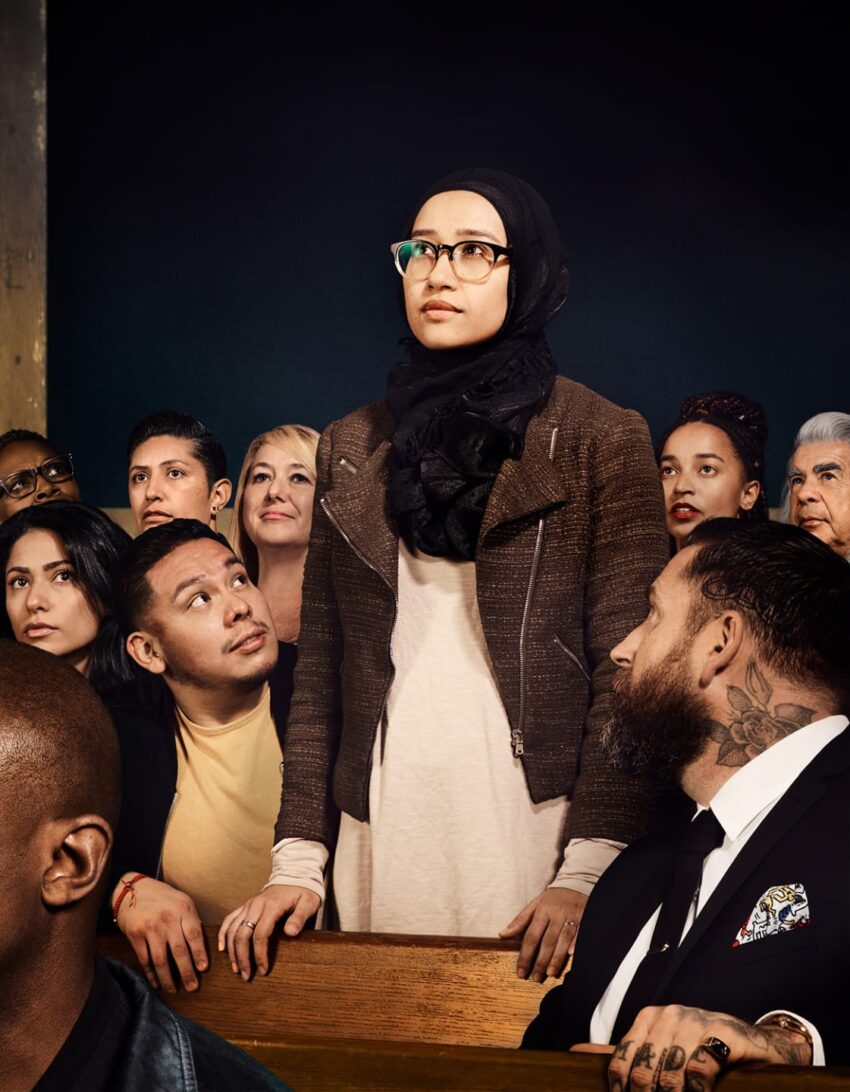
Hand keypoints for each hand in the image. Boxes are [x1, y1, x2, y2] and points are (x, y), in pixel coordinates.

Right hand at [113, 874, 206, 992]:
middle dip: (187, 972)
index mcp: (183, 909)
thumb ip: (191, 921)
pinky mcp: (135, 934)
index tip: (203, 969)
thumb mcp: (182, 901)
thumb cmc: (162, 897)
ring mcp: (150, 927)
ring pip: (161, 960)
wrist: (132, 889)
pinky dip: (151, 974)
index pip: (194, 935)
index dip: (200, 954)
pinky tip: (156, 983)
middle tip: (193, 987)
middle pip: (179, 951)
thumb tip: (202, 947)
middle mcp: (167, 918)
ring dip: (168, 979)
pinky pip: (145, 960)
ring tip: (174, 990)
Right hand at [218, 884, 320, 980]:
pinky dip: (223, 934)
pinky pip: (229, 919)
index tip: (263, 970)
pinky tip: (222, 948)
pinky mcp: (245, 906)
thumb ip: (300, 917)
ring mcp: (248, 905)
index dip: (260, 954)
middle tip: (246, 975)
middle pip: (242, 934)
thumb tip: (291, 933)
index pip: (260, 934)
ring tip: (236, 968)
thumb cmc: (303, 893)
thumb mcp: (309, 903)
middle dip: (242, 957)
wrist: (295, 876)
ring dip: (232, 951)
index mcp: (272, 906)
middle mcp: (256, 905)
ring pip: (233, 929)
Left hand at [500, 887, 587, 981]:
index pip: (530, 936)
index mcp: (541, 911)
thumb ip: (519, 920)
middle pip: (547, 941)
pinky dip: (576, 943)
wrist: (575, 884)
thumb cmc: (552, 899)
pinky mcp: (585, 917)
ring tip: (550, 973)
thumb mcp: (534, 905)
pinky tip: (572, 955)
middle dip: (540, 961)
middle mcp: (556, 914)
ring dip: (556, 957)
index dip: (525, 955)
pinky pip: (580, 932)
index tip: (521, 972)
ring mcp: (571, 916)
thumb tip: (502, 935)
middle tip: (535, 978)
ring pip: (563, 939)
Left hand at [608, 1004, 812, 1090]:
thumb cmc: (704, 1051)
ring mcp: (697, 1021)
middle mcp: (670, 1014)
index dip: (624, 1090)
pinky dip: (699, 1089)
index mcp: (650, 1018)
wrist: (756, 1045)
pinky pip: (701, 1068)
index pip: (623, 1061)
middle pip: (645, 1070)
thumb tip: (575, 1052)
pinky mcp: (724, 1033)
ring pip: (671, 1072)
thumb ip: (623, 1056)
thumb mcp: (660, 1051)